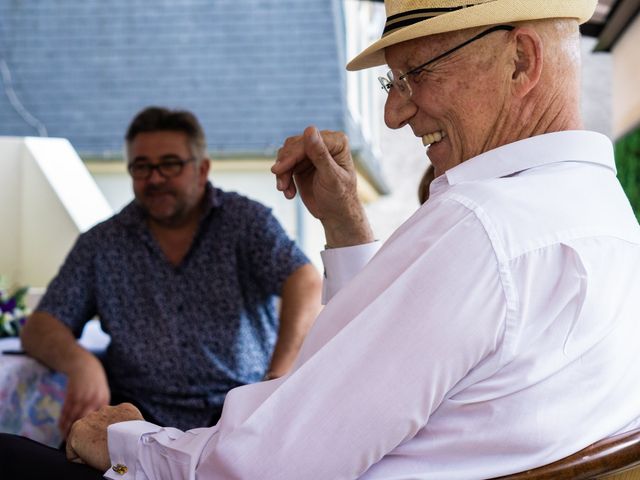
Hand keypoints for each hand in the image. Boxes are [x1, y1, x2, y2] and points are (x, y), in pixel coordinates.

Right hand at [59, 353, 110, 438]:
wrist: (85, 366)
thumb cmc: (96, 383)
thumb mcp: (103, 393)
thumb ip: (100, 408)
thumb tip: (100, 425)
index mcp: (102, 400)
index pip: (96, 421)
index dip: (90, 432)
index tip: (87, 442)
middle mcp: (92, 400)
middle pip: (83, 421)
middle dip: (77, 433)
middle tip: (73, 444)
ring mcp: (80, 397)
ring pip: (72, 418)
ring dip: (67, 430)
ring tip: (66, 439)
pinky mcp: (70, 396)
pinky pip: (65, 412)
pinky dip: (62, 421)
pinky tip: (62, 429)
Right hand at [66, 403, 143, 470]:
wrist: (135, 449)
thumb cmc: (110, 459)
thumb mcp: (87, 461)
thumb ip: (83, 453)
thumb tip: (89, 453)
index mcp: (77, 429)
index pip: (75, 445)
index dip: (84, 456)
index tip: (94, 460)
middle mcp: (91, 415)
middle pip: (91, 430)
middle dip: (96, 439)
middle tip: (107, 451)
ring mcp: (109, 409)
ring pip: (106, 421)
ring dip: (110, 429)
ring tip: (119, 443)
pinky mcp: (125, 407)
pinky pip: (122, 416)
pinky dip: (124, 424)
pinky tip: (129, 434)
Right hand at [272, 126, 373, 247]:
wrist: (336, 215)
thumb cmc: (339, 197)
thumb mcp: (330, 177)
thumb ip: (320, 154)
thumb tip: (310, 129)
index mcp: (336, 142)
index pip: (308, 141)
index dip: (292, 155)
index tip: (279, 169)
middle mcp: (323, 143)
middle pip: (294, 146)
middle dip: (285, 165)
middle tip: (281, 185)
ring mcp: (311, 153)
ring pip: (286, 154)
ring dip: (282, 173)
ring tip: (284, 190)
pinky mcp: (301, 163)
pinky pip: (284, 165)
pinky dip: (283, 178)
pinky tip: (288, 193)